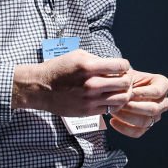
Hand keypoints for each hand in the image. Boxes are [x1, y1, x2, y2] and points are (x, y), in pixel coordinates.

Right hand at [12, 50, 131, 116]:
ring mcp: (90, 99)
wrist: (40, 88)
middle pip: (124, 84)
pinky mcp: (88, 111)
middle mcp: (91, 84)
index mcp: (88, 66)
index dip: (124, 66)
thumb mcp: (77, 55)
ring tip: (119, 90)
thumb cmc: (58, 69)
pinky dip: (114, 103)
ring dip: (124, 93)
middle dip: (127, 80)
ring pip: (122, 99)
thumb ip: (97, 59)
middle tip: (124, 79)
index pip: (120, 66)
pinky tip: (108, 98)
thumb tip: (114, 65)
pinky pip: (110, 109)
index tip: (121, 67)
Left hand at [108, 70, 167, 137]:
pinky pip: (138, 132)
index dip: (144, 93)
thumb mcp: (127, 73)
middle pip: (154, 109)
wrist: (119, 86)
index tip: (131, 92)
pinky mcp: (146, 126)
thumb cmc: (124, 77)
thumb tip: (125, 88)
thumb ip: (127, 79)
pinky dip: (124, 128)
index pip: (158, 91)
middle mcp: (163, 101)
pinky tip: (112, 121)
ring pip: (146, 122)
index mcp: (163, 84)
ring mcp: (156, 115)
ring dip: (128, 117)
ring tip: (114, 110)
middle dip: (135, 107)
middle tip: (121, 103)